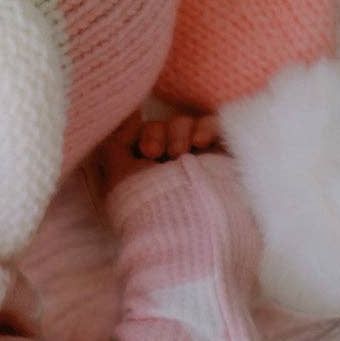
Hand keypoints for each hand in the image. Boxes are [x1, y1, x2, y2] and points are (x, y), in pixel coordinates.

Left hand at [83, 105, 227, 212]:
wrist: (186, 225)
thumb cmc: (147, 203)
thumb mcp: (119, 175)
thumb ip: (117, 142)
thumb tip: (129, 115)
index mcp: (147, 168)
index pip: (146, 132)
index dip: (146, 134)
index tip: (147, 152)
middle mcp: (171, 163)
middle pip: (165, 125)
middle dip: (160, 134)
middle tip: (159, 155)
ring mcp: (198, 159)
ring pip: (187, 123)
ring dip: (179, 133)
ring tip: (181, 155)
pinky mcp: (221, 157)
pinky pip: (215, 126)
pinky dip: (206, 128)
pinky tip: (201, 143)